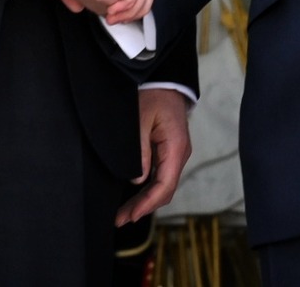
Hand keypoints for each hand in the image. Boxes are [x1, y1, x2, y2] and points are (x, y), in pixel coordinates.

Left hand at [117, 89, 191, 225]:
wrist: (164, 81)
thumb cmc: (153, 96)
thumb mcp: (141, 120)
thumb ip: (139, 150)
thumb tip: (137, 180)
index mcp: (176, 147)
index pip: (165, 184)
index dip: (148, 203)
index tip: (131, 215)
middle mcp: (180, 154)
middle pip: (164, 190)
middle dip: (144, 207)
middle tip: (120, 219)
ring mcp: (175, 155)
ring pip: (162, 186)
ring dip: (145, 201)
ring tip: (123, 214)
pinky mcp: (168, 153)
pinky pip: (160, 177)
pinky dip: (147, 190)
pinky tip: (133, 198)